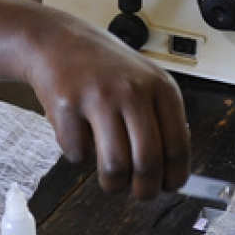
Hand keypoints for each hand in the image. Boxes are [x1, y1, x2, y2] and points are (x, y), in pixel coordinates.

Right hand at [20, 14, 189, 199]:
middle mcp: (132, 91)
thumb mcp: (144, 82)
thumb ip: (160, 119)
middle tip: (140, 194)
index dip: (174, 177)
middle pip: (147, 162)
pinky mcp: (67, 105)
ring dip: (113, 184)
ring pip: (114, 166)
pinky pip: (78, 155)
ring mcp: (98, 97)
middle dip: (145, 190)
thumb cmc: (103, 67)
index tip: (168, 187)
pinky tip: (80, 136)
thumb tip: (172, 171)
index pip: (177, 146)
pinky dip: (79, 156)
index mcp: (159, 87)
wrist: (56, 40)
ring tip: (111, 179)